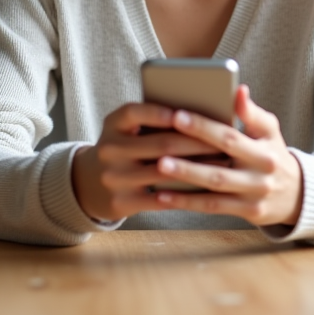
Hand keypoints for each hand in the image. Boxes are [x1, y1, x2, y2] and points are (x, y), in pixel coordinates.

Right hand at [71, 102, 217, 221]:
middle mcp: (110, 149)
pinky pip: (159, 198)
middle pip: (159, 143)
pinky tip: (205, 187)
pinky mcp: (122, 202)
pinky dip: (184, 192)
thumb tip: (200, 114)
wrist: (90, 183)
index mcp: (113, 124)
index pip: (134, 112)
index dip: (158, 113)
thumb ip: (152, 119)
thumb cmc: (125, 148)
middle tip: (223, 140)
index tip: (184, 113)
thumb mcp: (126, 129)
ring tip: (221, 163)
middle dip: (195, 142)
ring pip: (163, 171)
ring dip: (197, 167)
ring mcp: (114, 177)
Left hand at [152, 85, 302, 227]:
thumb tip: (238, 89)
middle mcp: (259, 174)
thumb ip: (252, 112)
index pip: (230, 137)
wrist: (297, 194)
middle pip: (220, 167)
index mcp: (263, 149)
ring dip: (185, 180)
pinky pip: (213, 208)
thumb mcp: (269, 131)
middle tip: (160, 148)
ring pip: (214, 190)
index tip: (177, 116)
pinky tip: (164, 195)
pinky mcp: (247, 213)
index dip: (204, 127)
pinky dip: (188, 202)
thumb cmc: (273, 154)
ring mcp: (253, 196)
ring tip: (158, 169)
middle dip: (189, 158)